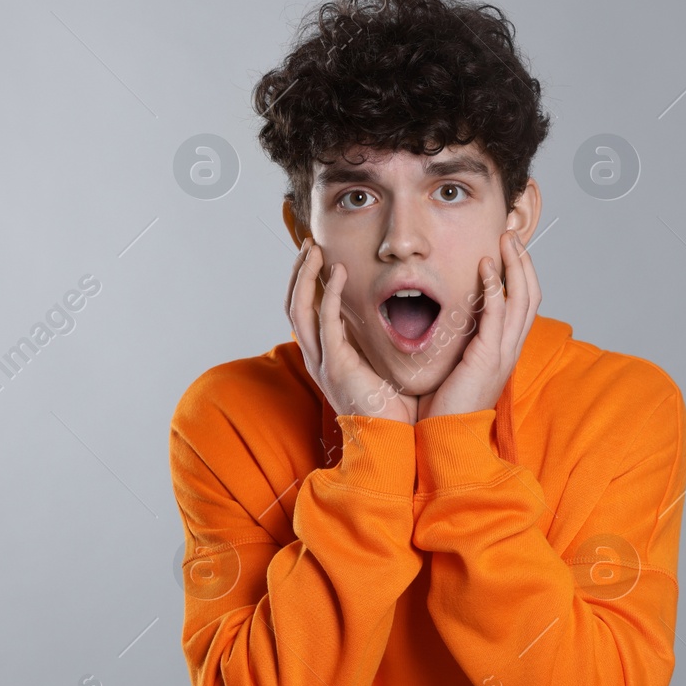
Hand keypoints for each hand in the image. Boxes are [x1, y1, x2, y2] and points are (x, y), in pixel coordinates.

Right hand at [287, 238, 418, 424]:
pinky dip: (328, 293)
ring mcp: (322, 361)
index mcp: (325, 357)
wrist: (391, 440)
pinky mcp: (335, 364)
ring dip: (305, 276)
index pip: (305, 312)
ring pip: (300, 309)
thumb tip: (386, 319)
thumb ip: (373, 343)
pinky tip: (337, 272)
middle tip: (309, 245)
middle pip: (294, 306)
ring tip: (314, 249)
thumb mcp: (379, 366)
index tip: (317, 257)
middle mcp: (316, 358)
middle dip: (299, 273)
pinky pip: (325, 321)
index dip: (306, 283)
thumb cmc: (392, 408)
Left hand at [415, 229, 539, 420]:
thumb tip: (452, 318)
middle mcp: (510, 349)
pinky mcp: (488, 357)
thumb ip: (462, 341)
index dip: (520, 273)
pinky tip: (487, 267)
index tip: (507, 249)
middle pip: (530, 295)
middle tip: (511, 234)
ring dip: (515, 265)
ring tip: (505, 240)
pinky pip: (498, 315)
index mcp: (504, 350)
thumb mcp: (458, 365)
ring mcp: (503, 353)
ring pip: (522, 299)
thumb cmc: (446, 406)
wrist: (446, 438)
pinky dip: (496, 287)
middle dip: (522, 261)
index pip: (522, 303)